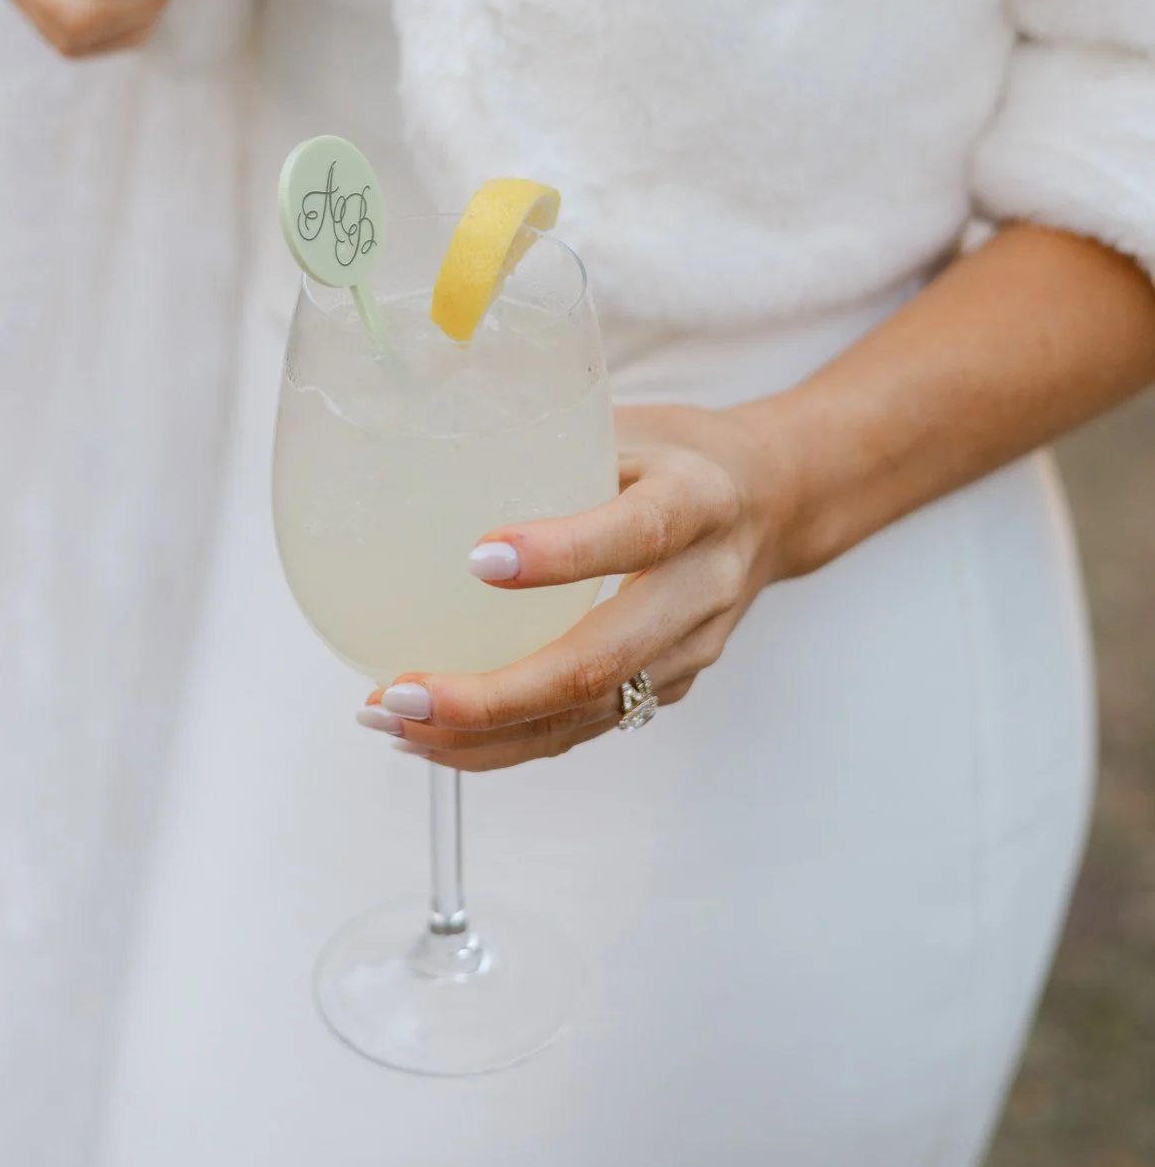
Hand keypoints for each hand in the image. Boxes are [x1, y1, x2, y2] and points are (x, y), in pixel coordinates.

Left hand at [358, 403, 801, 770]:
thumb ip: (550, 443)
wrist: (776, 504)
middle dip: (491, 695)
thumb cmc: (678, 456)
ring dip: (480, 734)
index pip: (635, 533)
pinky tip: (432, 733)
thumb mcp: (630, 424)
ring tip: (391, 722)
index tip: (477, 560)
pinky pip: (582, 728)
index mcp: (698, 503)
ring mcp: (691, 650)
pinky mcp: (670, 687)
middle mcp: (702, 587)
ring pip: (584, 715)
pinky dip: (502, 742)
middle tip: (400, 695)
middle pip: (600, 662)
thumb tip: (421, 451)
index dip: (560, 554)